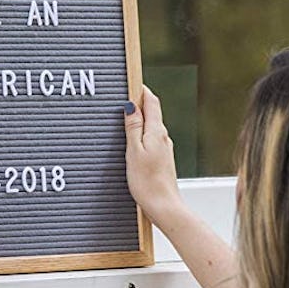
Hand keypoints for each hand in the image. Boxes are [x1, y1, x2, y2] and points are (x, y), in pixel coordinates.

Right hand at [124, 86, 184, 229]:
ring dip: (139, 119)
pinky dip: (141, 134)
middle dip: (138, 102)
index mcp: (157, 132)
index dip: (141, 89)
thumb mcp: (134, 150)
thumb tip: (132, 106)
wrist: (163, 206)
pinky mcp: (162, 160)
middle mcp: (164, 137)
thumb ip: (133, 127)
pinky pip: (151, 139)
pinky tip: (132, 141)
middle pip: (152, 112)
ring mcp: (164, 149)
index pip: (151, 101)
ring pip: (151, 126)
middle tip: (123, 95)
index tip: (130, 81)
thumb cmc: (147, 182)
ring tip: (124, 116)